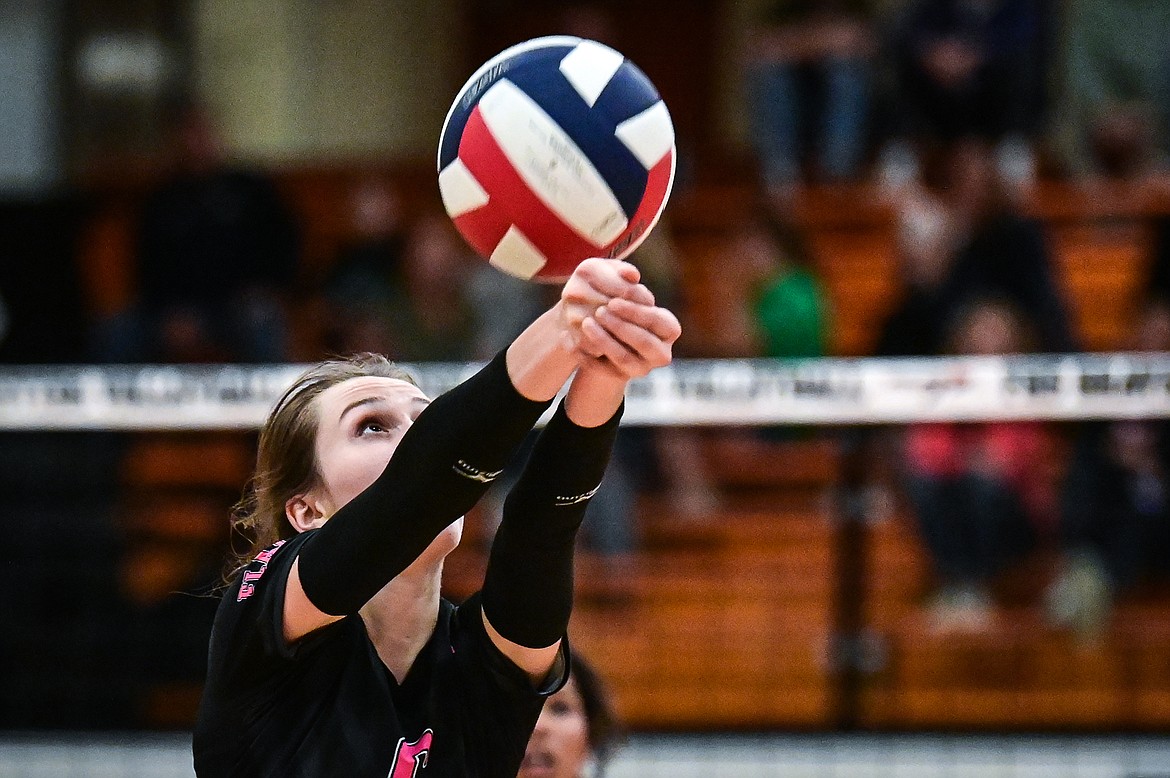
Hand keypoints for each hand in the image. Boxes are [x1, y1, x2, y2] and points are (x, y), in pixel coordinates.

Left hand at [558, 257, 680, 378]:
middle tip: (599, 311)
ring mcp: (641, 368)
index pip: (656, 321)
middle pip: (644, 343)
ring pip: (624, 358)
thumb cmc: (621, 305)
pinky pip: (603, 370)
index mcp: (669, 329)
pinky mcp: (619, 377)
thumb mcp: (625, 290)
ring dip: (604, 340)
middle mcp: (661, 353)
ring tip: (586, 323)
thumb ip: (627, 280)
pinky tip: (570, 338)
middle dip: (621, 327)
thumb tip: (630, 273)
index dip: (635, 311)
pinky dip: (586, 355)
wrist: (607, 331)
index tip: (613, 300)